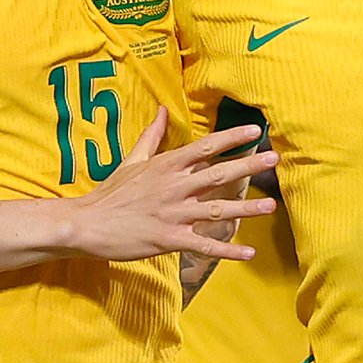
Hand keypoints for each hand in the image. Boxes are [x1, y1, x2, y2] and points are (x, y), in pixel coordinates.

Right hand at [70, 110, 276, 262]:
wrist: (88, 224)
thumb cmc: (111, 193)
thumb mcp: (132, 160)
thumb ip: (152, 136)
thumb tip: (161, 110)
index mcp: (166, 166)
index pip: (205, 147)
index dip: (232, 138)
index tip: (255, 131)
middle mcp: (174, 187)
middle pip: (219, 174)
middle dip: (249, 166)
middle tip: (275, 159)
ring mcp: (173, 214)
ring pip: (217, 210)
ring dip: (246, 208)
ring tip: (271, 205)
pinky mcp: (170, 239)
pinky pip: (204, 245)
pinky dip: (228, 251)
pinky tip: (249, 253)